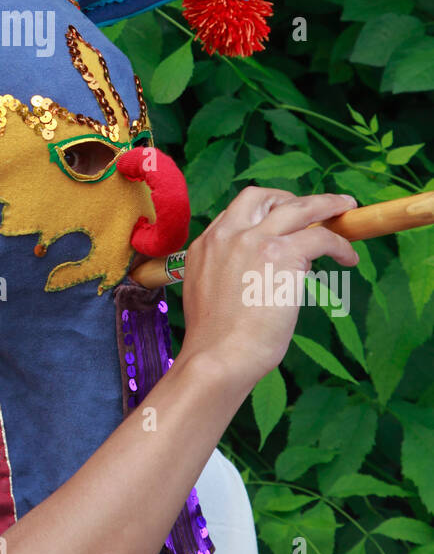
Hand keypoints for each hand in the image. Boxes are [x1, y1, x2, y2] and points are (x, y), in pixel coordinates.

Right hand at [177, 187, 358, 395]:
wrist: (218, 356)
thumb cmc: (214, 341)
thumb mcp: (207, 293)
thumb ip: (227, 273)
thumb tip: (262, 273)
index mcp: (205, 245)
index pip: (236, 213)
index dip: (262, 215)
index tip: (279, 223)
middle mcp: (226, 234)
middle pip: (261, 196)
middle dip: (288, 197)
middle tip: (310, 210)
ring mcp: (254, 240)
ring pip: (298, 206)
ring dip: (326, 204)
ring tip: (345, 207)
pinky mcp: (282, 254)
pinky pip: (321, 237)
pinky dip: (340, 244)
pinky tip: (349, 258)